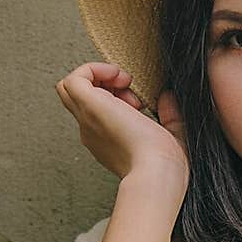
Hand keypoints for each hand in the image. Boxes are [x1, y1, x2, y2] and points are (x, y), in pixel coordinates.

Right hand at [55, 63, 188, 191]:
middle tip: (127, 89)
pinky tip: (117, 75)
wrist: (156, 173)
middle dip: (100, 83)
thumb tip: (167, 98)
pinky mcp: (89, 106)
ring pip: (69, 86)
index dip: (115, 96)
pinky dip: (94, 68)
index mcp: (107, 140)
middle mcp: (92, 130)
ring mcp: (88, 119)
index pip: (97, 110)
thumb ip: (170, 116)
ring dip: (96, 75)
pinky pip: (75, 78)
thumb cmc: (164, 165)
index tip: (139, 102)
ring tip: (122, 82)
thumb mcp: (171, 135)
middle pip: (76, 98)